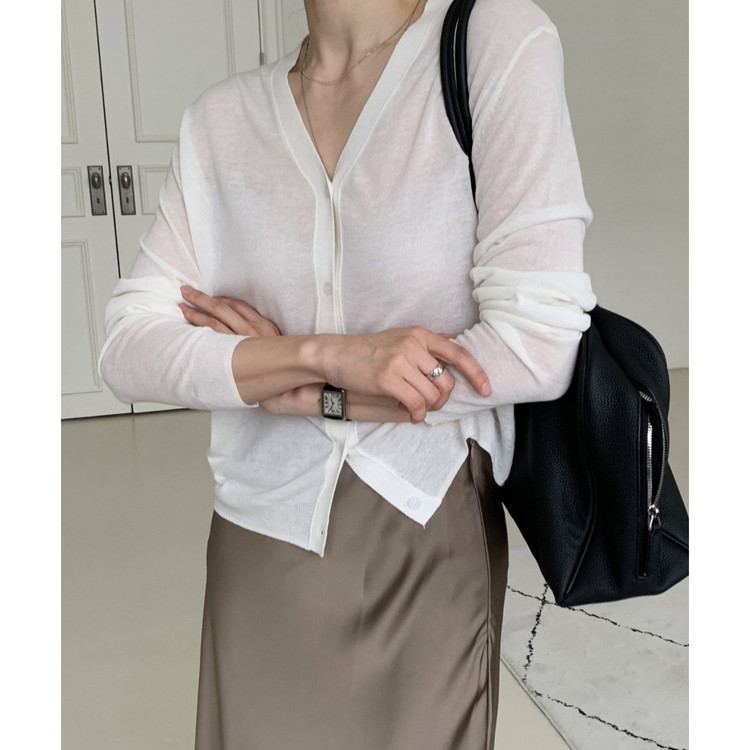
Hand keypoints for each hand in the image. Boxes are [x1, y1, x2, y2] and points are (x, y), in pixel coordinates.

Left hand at [178, 285, 282, 413]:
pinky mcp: (233, 354)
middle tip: (186, 291)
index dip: (221, 299)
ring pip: (214, 321)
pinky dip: (200, 328)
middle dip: (202, 299)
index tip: (210, 297)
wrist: (286, 386)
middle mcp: (252, 330)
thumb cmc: (279, 367)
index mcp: (264, 326)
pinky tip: (190, 327)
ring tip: (183, 308)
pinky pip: (213, 337)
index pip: (238, 305)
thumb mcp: (277, 345)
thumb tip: (247, 329)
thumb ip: (263, 335)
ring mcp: (241, 342)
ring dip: (195, 313)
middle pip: (222, 308)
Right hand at [320, 326, 490, 423]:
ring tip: (414, 407)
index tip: (486, 390)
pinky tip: (410, 414)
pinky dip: (417, 414)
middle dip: (442, 399)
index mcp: (420, 334)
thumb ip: (425, 345)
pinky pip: (416, 404)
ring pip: (432, 395)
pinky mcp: (387, 379)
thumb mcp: (400, 338)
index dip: (476, 373)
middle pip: (446, 381)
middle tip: (429, 404)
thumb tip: (454, 345)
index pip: (458, 353)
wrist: (335, 354)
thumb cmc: (368, 350)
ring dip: (427, 408)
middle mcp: (413, 344)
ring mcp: (399, 361)